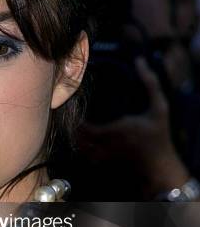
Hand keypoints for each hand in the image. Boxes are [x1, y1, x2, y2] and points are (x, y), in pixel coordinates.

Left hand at [79, 58, 188, 195]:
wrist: (160, 166)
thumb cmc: (158, 136)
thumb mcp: (160, 108)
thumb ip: (151, 83)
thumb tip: (141, 61)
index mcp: (114, 131)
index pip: (84, 127)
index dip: (74, 118)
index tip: (71, 105)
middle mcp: (106, 145)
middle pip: (76, 137)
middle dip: (70, 126)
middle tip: (66, 113)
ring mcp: (104, 157)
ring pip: (79, 148)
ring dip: (74, 137)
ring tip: (70, 124)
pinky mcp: (104, 165)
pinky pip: (86, 157)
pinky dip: (81, 148)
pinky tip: (81, 139)